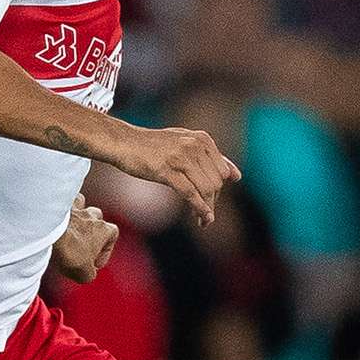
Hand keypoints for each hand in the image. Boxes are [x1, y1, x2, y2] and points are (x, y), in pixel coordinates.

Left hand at [52, 194, 118, 282]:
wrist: (48, 232)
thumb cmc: (70, 250)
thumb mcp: (84, 274)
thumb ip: (89, 274)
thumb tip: (86, 273)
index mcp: (106, 229)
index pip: (111, 238)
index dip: (102, 253)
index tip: (92, 264)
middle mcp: (92, 215)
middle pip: (97, 219)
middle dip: (91, 231)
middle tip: (80, 246)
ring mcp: (75, 208)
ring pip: (81, 206)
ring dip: (77, 217)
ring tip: (67, 230)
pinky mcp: (56, 204)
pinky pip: (59, 202)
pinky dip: (57, 210)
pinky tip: (50, 222)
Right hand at [109, 126, 240, 226]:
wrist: (122, 141)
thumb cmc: (152, 145)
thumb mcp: (184, 143)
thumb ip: (210, 158)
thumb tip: (236, 176)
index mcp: (202, 139)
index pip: (222, 171)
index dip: (219, 190)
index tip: (211, 201)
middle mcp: (194, 146)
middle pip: (215, 182)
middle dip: (213, 201)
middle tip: (206, 214)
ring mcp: (180, 158)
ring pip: (205, 189)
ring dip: (207, 208)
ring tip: (204, 220)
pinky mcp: (166, 171)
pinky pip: (190, 193)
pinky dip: (199, 208)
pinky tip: (203, 218)